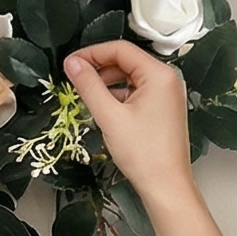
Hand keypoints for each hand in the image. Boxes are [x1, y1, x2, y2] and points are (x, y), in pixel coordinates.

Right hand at [62, 38, 236, 235]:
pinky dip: (119, 96)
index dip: (92, 53)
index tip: (68, 65)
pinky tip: (104, 110)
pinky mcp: (164, 109)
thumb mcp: (109, 116)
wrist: (166, 186)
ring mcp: (167, 94)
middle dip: (99, 68)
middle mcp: (167, 79)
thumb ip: (89, 86)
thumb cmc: (141, 151)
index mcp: (158, 74)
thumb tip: (71, 63)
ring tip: (86, 98)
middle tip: (74, 82)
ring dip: (107, 83)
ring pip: (131, 78)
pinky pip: (138, 92)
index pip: (121, 49)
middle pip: (127, 61)